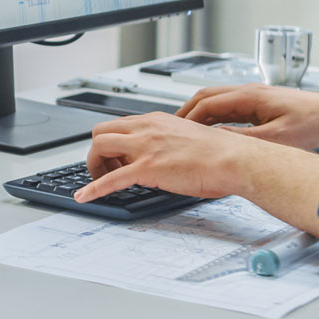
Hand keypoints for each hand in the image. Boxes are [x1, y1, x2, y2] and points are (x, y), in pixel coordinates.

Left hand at [78, 109, 318, 235]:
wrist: (233, 159)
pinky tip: (85, 197)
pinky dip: (93, 188)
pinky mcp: (147, 168)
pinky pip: (110, 179)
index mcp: (158, 120)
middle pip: (102, 131)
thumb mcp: (189, 139)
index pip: (120, 125)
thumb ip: (170, 143)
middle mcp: (148, 128)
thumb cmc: (220, 153)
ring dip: (94, 165)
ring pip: (99, 147)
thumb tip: (164, 156)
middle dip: (98, 152)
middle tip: (106, 169)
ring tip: (99, 181)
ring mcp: (146, 147)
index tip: (116, 158)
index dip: (113, 143)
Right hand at [176, 84, 318, 150]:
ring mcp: (256, 97)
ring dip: (200, 116)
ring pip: (217, 102)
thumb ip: (244, 140)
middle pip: (207, 97)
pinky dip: (216, 119)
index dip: (187, 119)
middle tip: (172, 132)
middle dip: (187, 113)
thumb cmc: (313, 123)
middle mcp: (250, 92)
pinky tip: (214, 134)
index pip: (206, 103)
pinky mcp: (262, 105)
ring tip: (187, 134)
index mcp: (250, 95)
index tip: (174, 133)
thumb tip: (216, 142)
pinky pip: (230, 109)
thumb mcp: (275, 138)